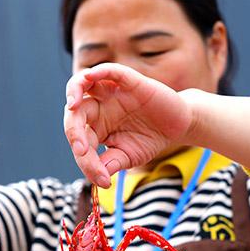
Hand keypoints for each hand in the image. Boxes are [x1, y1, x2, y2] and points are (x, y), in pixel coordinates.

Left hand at [64, 63, 193, 186]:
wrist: (177, 127)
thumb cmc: (149, 140)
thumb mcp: (128, 157)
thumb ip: (111, 164)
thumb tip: (98, 179)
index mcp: (94, 126)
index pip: (80, 140)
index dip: (86, 161)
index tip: (101, 180)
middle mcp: (98, 107)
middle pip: (75, 113)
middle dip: (73, 132)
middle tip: (82, 151)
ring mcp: (111, 92)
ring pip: (82, 83)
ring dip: (73, 91)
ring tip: (72, 106)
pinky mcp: (128, 81)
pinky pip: (109, 71)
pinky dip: (99, 71)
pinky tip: (90, 77)